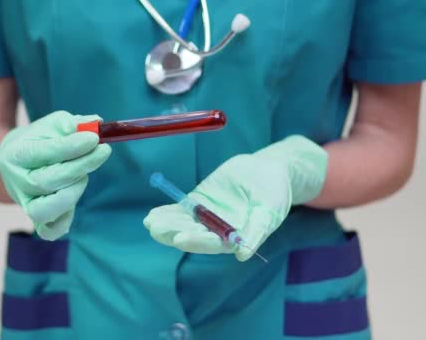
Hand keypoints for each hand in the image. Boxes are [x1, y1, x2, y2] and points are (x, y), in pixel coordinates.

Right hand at [0, 111, 111, 239]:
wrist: (16, 161)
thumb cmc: (39, 140)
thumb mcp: (52, 125)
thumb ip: (73, 124)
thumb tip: (97, 123)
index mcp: (16, 154)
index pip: (44, 153)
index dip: (72, 146)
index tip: (95, 138)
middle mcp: (16, 182)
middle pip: (47, 181)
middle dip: (80, 166)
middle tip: (102, 151)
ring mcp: (25, 203)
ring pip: (44, 210)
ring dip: (71, 194)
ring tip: (83, 177)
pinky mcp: (36, 219)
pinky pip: (48, 231)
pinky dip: (64, 222)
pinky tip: (75, 202)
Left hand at [143, 135, 326, 260]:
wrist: (269, 171)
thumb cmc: (274, 194)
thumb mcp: (269, 212)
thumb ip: (256, 232)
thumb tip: (242, 255)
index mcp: (234, 238)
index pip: (212, 243)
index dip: (196, 241)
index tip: (180, 238)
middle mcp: (218, 231)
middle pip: (193, 234)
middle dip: (174, 231)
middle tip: (156, 228)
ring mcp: (207, 216)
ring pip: (184, 223)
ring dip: (167, 223)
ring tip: (150, 221)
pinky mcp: (200, 202)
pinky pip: (181, 209)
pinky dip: (168, 212)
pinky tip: (153, 214)